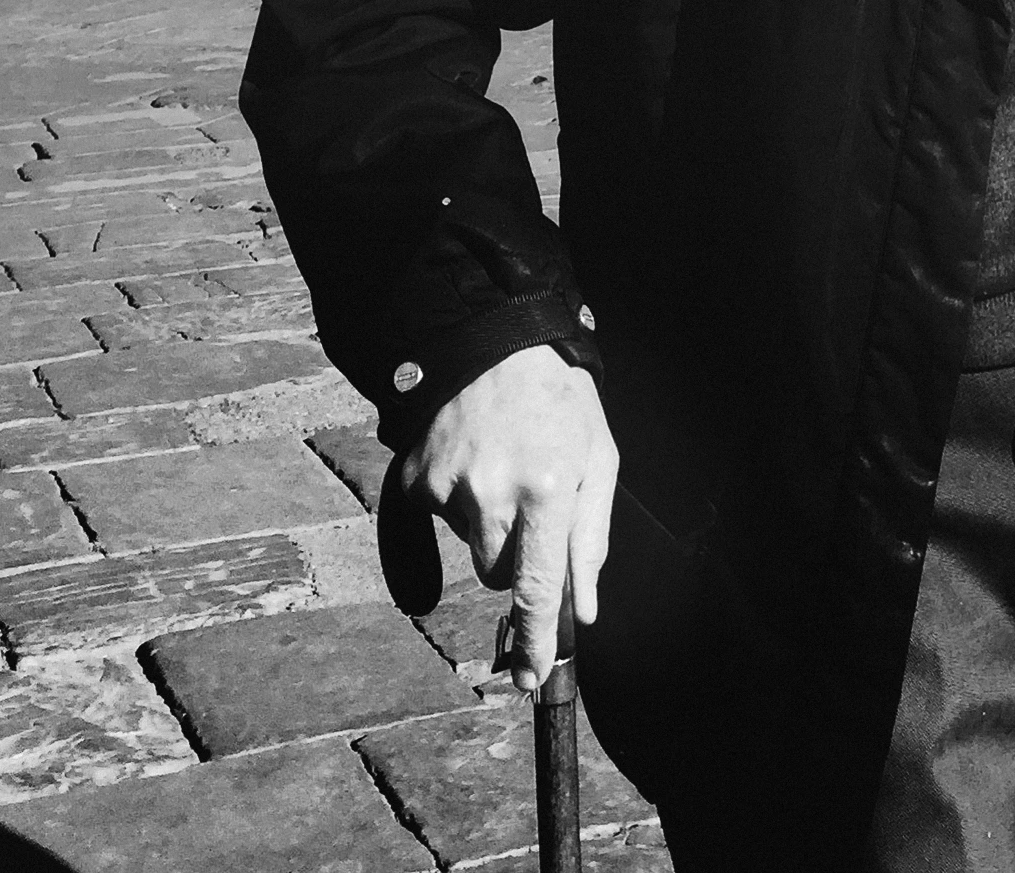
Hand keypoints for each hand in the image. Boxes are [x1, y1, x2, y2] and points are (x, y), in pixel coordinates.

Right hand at [401, 345, 617, 690]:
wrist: (493, 338)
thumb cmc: (560, 398)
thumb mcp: (598, 458)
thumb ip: (590, 538)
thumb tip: (581, 610)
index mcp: (547, 490)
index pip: (536, 590)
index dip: (533, 642)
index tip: (529, 677)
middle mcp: (493, 494)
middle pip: (499, 574)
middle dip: (517, 557)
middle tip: (531, 504)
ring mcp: (448, 488)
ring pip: (471, 548)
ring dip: (490, 527)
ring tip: (505, 466)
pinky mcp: (416, 479)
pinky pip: (438, 520)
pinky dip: (457, 502)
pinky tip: (474, 459)